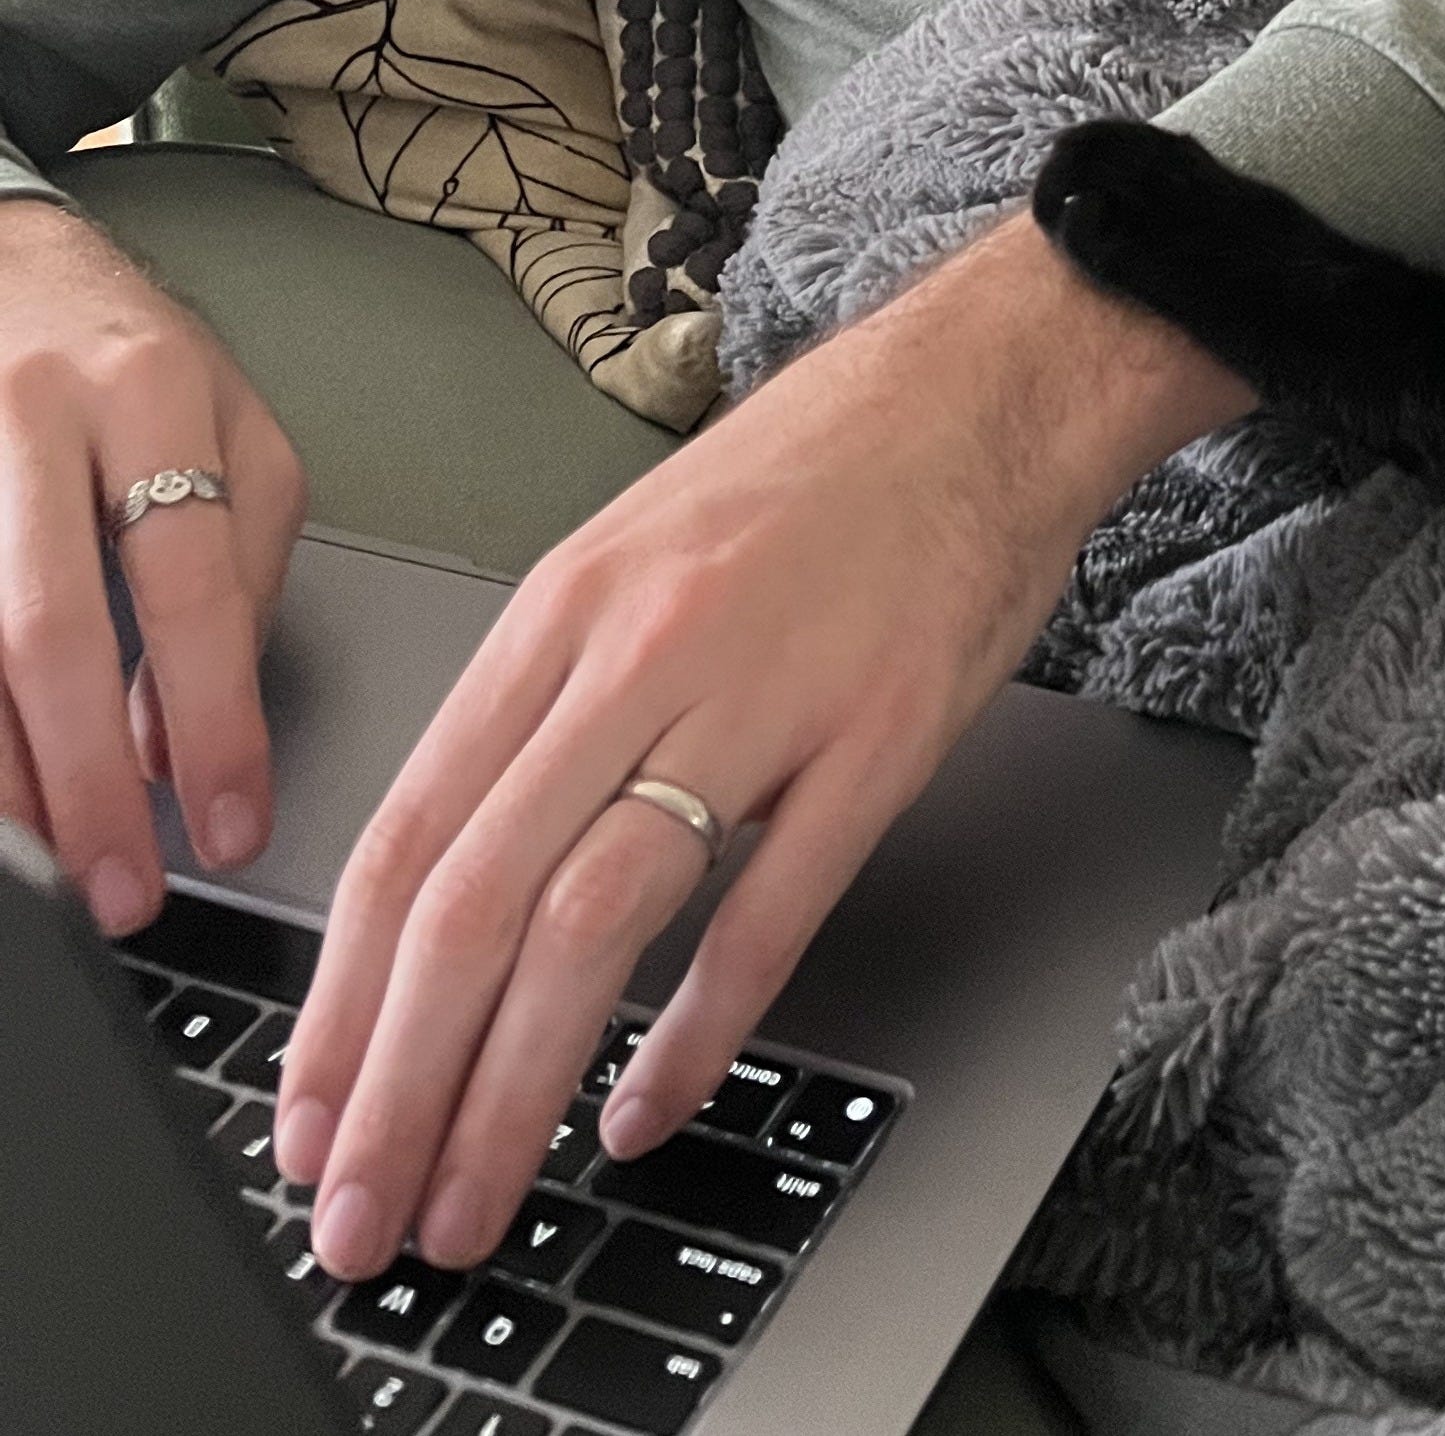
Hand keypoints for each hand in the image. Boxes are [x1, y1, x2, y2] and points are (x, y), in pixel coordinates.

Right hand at [0, 196, 307, 928]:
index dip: (216, 719)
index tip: (233, 824)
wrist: (3, 258)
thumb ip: (235, 574)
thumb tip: (186, 738)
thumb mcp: (233, 429)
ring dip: (8, 777)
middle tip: (124, 891)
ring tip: (53, 867)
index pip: (193, 582)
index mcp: (151, 393)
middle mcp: (35, 417)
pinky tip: (2, 797)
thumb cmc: (129, 361)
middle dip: (88, 783)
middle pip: (50, 628)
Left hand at [275, 210, 1246, 1282]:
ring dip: (515, 1088)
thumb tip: (461, 871)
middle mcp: (635, 654)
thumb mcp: (635, 557)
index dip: (341, 1003)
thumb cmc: (817, 473)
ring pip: (591, 920)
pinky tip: (651, 1107)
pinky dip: (696, 1030)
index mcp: (560, 613)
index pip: (406, 836)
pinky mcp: (875, 738)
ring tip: (481, 1200)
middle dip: (399, 1086)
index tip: (310, 1117)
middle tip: (366, 1213)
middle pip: (472, 900)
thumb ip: (550, 702)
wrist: (979, 386)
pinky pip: (766, 910)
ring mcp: (758, 695)